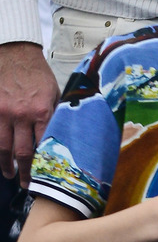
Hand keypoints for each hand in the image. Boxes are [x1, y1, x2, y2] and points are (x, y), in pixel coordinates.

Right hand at [0, 42, 59, 186]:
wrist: (15, 56)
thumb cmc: (38, 75)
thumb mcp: (55, 93)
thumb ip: (57, 113)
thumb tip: (67, 132)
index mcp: (42, 111)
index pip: (45, 143)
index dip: (45, 162)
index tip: (47, 175)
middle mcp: (21, 116)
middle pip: (22, 151)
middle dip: (24, 171)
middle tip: (26, 185)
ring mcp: (3, 114)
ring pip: (3, 147)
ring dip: (5, 164)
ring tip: (8, 174)